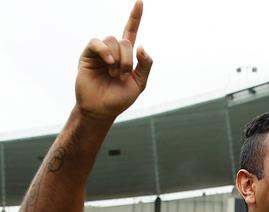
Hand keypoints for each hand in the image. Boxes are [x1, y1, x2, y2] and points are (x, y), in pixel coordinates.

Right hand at [75, 0, 152, 119]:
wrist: (101, 109)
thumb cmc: (119, 98)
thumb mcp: (139, 83)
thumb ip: (145, 65)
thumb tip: (141, 46)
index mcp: (127, 56)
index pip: (131, 32)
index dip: (135, 17)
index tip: (140, 1)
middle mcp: (113, 51)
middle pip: (124, 41)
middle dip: (128, 59)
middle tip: (122, 75)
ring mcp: (100, 52)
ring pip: (113, 41)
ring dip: (117, 59)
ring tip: (114, 74)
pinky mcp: (88, 54)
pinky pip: (97, 42)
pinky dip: (105, 51)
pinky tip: (108, 63)